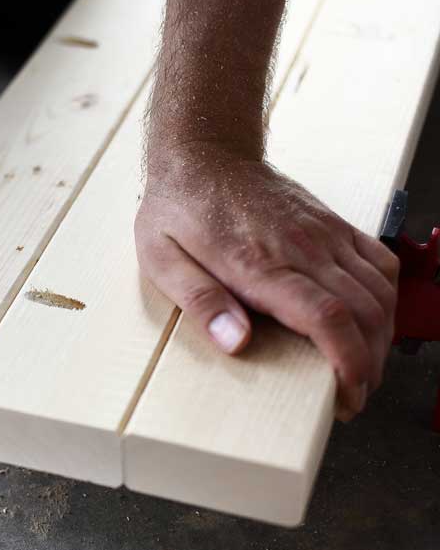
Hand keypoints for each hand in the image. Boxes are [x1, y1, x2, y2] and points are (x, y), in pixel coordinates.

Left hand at [135, 142, 398, 420]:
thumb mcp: (162, 258)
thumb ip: (199, 300)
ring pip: (379, 291)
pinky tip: (373, 321)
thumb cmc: (179, 208)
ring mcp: (323, 234)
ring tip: (362, 369)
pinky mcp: (332, 224)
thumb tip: (235, 342)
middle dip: (368, 364)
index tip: (348, 395)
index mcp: (258, 263)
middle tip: (352, 397)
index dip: (348, 362)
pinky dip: (386, 297)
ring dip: (381, 337)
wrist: (204, 153)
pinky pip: (379, 262)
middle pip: (364, 312)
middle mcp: (302, 247)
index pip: (325, 318)